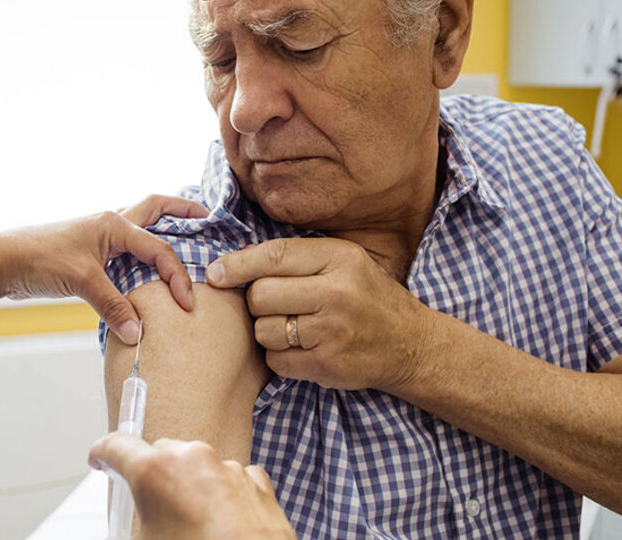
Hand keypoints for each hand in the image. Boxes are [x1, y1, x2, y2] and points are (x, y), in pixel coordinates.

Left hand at [0, 195, 206, 344]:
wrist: (3, 262)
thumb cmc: (39, 259)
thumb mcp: (83, 282)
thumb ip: (114, 307)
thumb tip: (138, 334)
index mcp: (114, 224)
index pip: (159, 249)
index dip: (177, 277)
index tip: (187, 303)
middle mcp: (111, 224)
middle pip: (155, 209)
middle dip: (183, 211)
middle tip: (207, 217)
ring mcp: (100, 238)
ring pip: (141, 227)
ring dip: (163, 229)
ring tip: (187, 236)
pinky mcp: (90, 254)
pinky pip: (126, 250)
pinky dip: (142, 255)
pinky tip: (149, 270)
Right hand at [88, 433, 294, 539]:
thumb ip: (135, 521)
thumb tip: (138, 521)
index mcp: (155, 471)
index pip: (116, 446)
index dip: (103, 454)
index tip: (101, 460)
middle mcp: (193, 459)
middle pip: (160, 453)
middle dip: (152, 475)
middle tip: (151, 508)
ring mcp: (228, 468)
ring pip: (197, 465)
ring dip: (190, 485)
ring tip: (192, 524)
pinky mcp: (257, 483)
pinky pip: (230, 477)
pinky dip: (223, 493)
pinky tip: (222, 522)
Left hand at [206, 237, 432, 391]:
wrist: (410, 345)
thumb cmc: (366, 298)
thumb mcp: (342, 263)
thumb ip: (296, 258)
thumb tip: (232, 262)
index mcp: (340, 258)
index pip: (274, 256)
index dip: (237, 265)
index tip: (215, 273)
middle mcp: (337, 293)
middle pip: (260, 295)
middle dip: (258, 302)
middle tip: (277, 306)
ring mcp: (332, 332)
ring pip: (263, 330)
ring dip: (268, 331)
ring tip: (294, 328)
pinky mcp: (327, 365)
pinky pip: (275, 360)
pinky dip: (280, 357)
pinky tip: (302, 350)